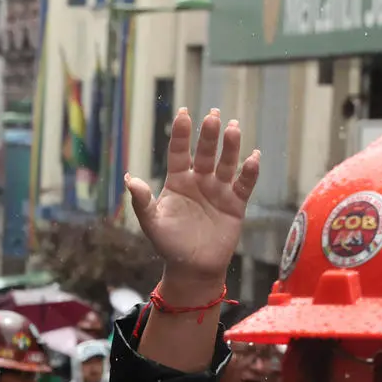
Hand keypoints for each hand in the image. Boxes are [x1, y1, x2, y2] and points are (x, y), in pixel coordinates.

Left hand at [127, 109, 260, 307]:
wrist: (192, 269)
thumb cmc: (169, 245)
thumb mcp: (152, 223)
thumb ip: (141, 201)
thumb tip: (129, 179)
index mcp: (178, 182)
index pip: (179, 152)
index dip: (182, 134)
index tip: (183, 113)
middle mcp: (199, 181)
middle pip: (205, 153)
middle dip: (208, 135)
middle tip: (212, 116)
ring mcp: (219, 190)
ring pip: (226, 163)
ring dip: (230, 146)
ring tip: (233, 128)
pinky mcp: (235, 204)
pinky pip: (244, 184)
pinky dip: (249, 171)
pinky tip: (252, 157)